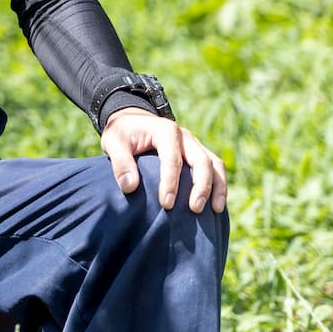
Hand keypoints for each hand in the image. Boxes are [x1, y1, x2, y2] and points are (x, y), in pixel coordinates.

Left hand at [101, 109, 227, 214]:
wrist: (132, 121)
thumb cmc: (123, 134)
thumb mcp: (114, 142)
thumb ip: (120, 163)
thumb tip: (130, 187)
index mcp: (165, 131)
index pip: (172, 159)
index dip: (171, 183)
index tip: (166, 204)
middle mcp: (185, 136)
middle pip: (201, 160)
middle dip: (201, 186)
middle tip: (194, 209)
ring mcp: (194, 144)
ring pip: (214, 164)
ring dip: (217, 186)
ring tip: (216, 210)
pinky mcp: (197, 153)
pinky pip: (215, 168)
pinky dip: (219, 185)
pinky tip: (216, 206)